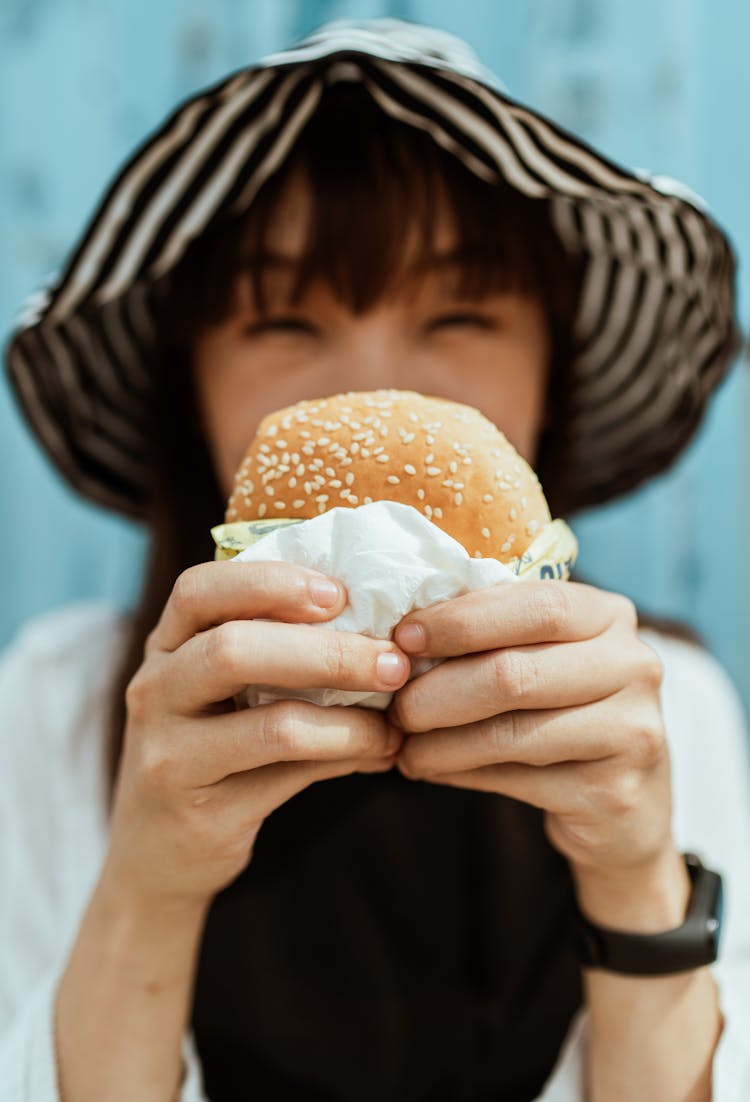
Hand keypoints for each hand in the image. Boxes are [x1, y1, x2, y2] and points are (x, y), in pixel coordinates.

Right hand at [104, 561, 409, 912]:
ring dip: (349, 718)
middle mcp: (156, 692)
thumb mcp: (220, 690)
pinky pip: (288, 776)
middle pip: (234, 649)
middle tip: (393, 661)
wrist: (158, 853)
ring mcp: (171, 755)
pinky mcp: (203, 812)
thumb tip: (384, 625)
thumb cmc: (212, 748)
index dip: (269, 582)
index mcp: (165, 646)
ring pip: (272, 723)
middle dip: (328, 651)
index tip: (338, 593)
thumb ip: (274, 649)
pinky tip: (379, 752)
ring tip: (394, 719)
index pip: (199, 589)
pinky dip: (345, 757)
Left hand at [389, 582, 675, 899]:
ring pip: (509, 732)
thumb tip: (404, 637)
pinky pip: (515, 780)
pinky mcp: (612, 790)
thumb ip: (495, 634)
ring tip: (403, 746)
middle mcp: (633, 666)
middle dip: (437, 690)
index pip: (534, 606)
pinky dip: (459, 773)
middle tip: (395, 706)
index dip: (461, 621)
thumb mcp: (545, 655)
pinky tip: (432, 769)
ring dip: (439, 741)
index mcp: (610, 615)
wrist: (625, 802)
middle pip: (513, 673)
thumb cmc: (565, 708)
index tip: (405, 638)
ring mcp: (631, 731)